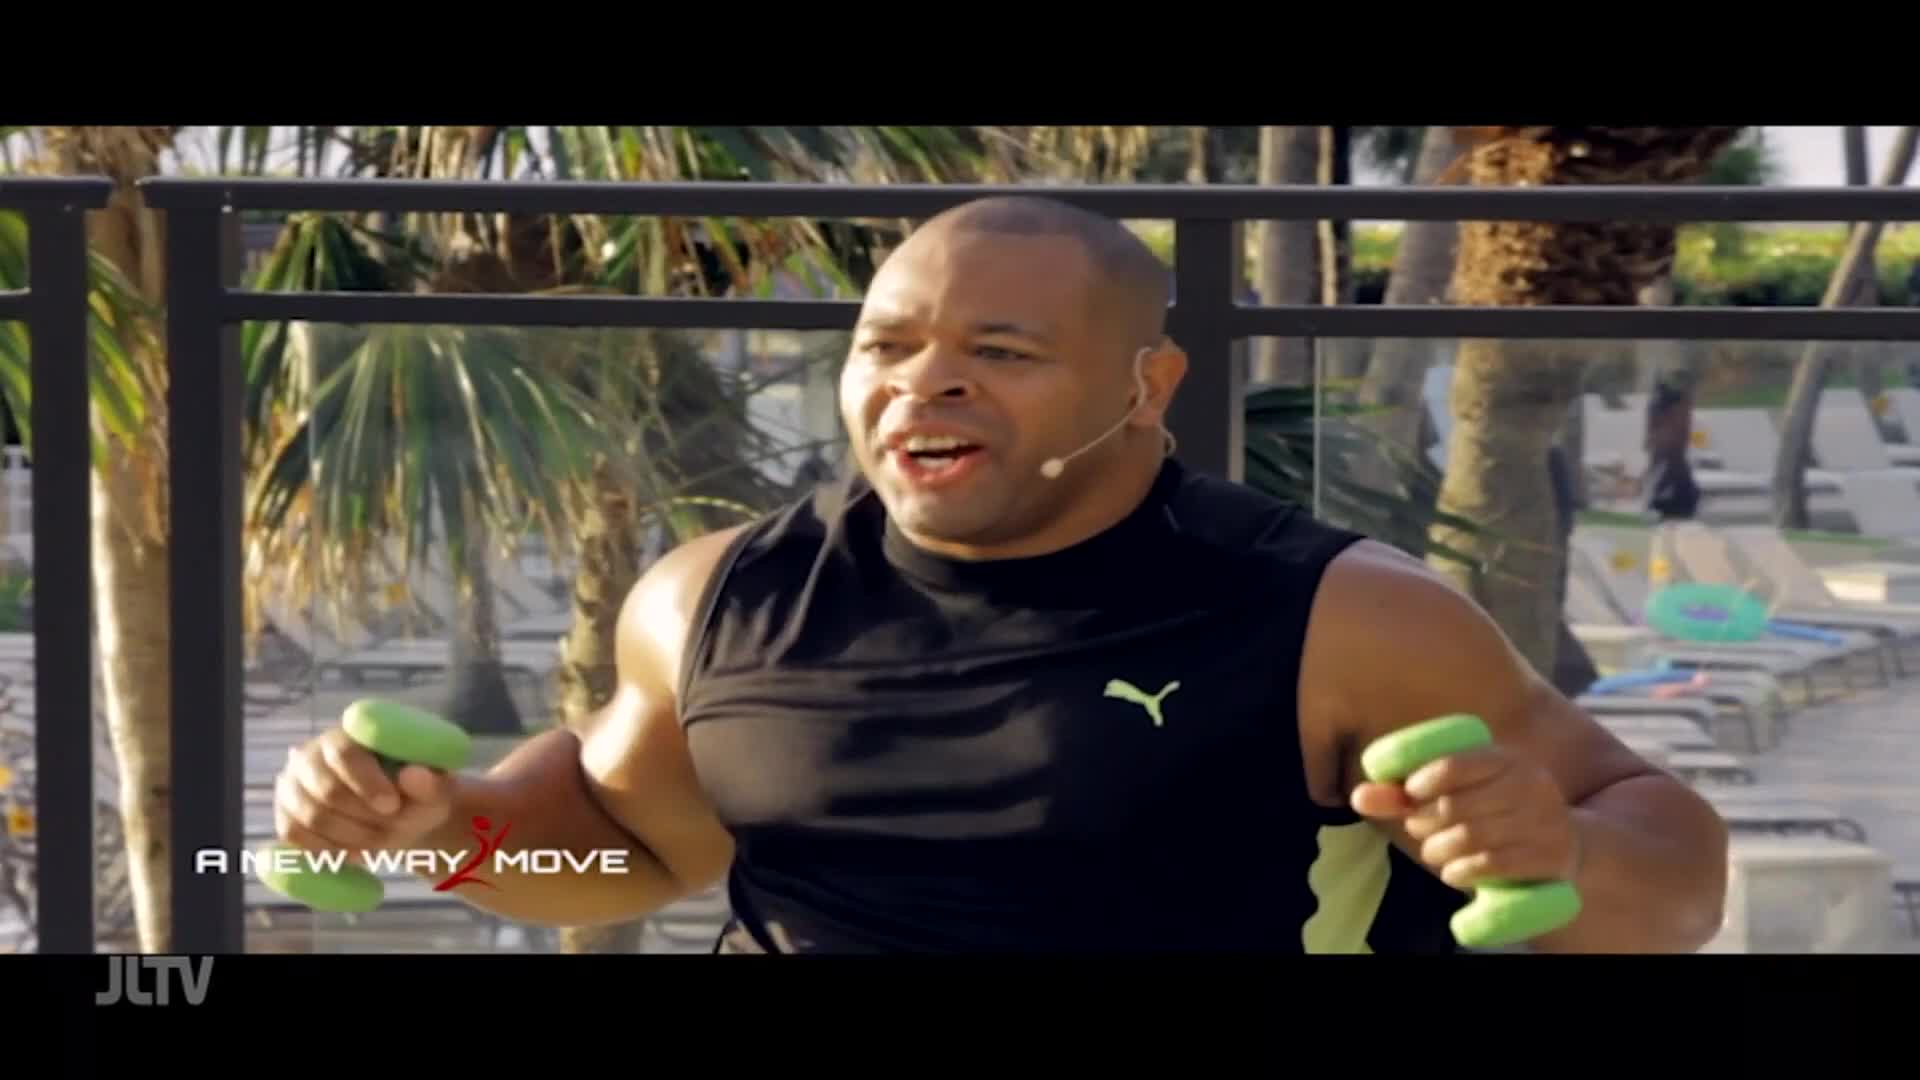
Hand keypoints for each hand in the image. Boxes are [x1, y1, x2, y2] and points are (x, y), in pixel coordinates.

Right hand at [273, 727, 456, 861]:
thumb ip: (431, 783)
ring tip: (379, 841)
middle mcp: (313, 752)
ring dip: (350, 837)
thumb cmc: (419, 795)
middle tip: (392, 830)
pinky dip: (327, 849)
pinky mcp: (285, 814)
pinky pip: (296, 836)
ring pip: (311, 817)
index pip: (344, 753)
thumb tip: (413, 776)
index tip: (392, 806)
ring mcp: (293, 784)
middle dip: (364, 818)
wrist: (402, 817)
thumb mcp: (436, 790)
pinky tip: (353, 851)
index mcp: (350, 732)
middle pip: (326, 790)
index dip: (366, 782)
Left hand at [1350, 746, 1580, 890]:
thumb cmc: (1491, 814)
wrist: (1559, 844)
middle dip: (1424, 822)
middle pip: (1454, 805)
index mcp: (1504, 758)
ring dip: (1439, 850)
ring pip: (1470, 836)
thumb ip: (1402, 794)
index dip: (1420, 783)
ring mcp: (1544, 820)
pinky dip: (1461, 871)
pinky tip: (1453, 873)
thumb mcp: (1453, 795)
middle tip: (1419, 830)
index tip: (1410, 795)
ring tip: (1434, 852)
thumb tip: (1358, 796)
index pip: (1452, 764)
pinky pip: (1492, 864)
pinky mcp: (1549, 855)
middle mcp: (1530, 783)